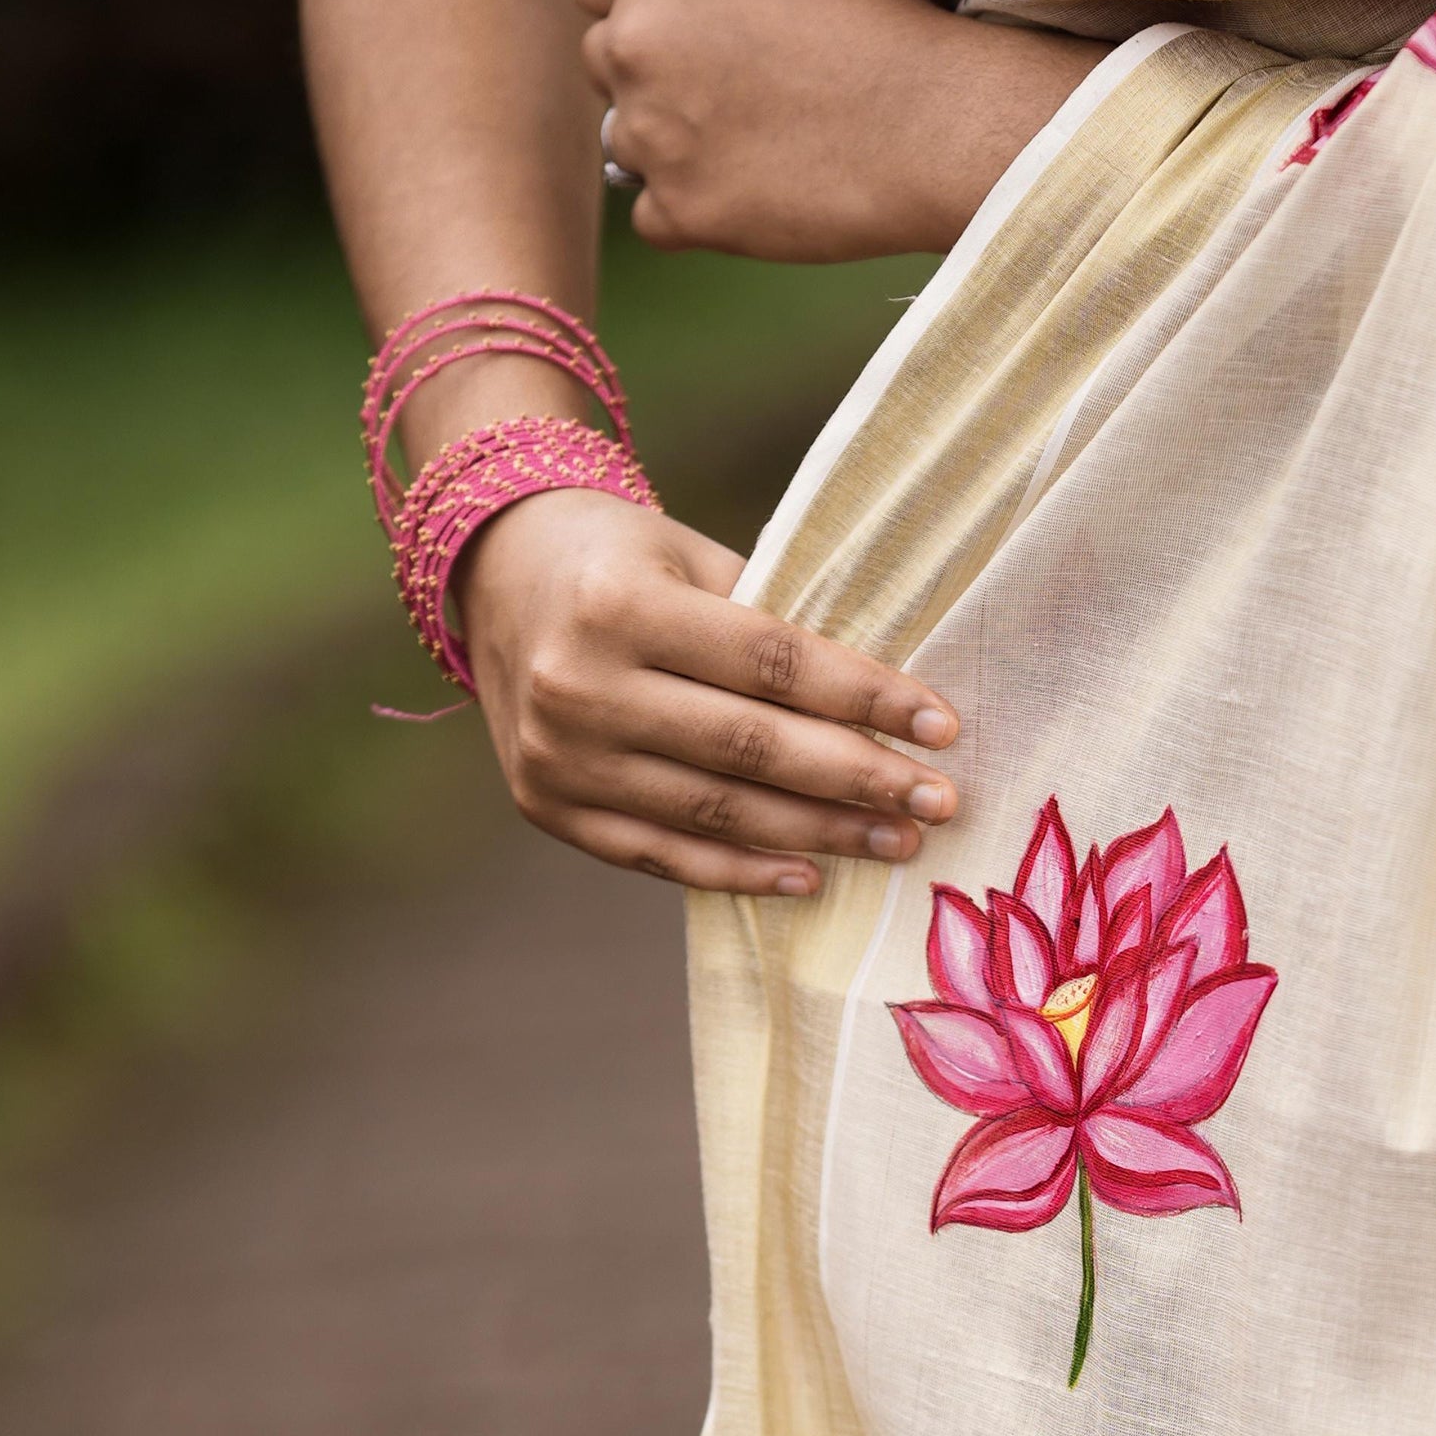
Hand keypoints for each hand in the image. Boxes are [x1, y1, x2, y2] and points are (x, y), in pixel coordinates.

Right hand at [456, 479, 959, 898]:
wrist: (493, 576)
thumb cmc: (619, 561)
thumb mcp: (690, 559)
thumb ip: (773, 625)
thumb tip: (889, 707)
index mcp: (620, 606)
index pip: (772, 664)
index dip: (864, 698)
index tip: (942, 726)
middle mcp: (581, 686)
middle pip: (750, 748)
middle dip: (858, 779)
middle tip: (938, 802)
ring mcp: (561, 758)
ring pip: (715, 813)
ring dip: (819, 835)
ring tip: (895, 841)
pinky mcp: (550, 809)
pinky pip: (663, 857)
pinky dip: (742, 873)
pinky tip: (811, 876)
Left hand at [576, 0, 1097, 262]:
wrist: (933, 125)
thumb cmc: (885, 19)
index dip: (633, 3)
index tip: (679, 28)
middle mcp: (635, 43)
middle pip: (601, 62)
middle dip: (649, 73)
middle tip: (725, 91)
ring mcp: (649, 134)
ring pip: (625, 142)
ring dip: (670, 145)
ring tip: (751, 145)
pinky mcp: (677, 213)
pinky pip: (652, 216)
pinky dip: (691, 212)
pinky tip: (751, 195)